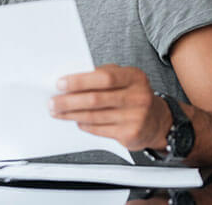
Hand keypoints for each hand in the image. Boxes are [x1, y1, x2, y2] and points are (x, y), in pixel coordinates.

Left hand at [49, 64, 171, 150]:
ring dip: (71, 114)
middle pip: (96, 99)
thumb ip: (101, 76)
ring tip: (57, 112)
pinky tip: (76, 120)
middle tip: (52, 102)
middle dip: (69, 101)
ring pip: (94, 116)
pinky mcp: (130, 134)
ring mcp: (136, 117)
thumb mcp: (124, 79)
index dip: (80, 81)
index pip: (104, 77)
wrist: (158, 121)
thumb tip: (70, 81)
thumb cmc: (133, 95)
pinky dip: (84, 124)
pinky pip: (99, 129)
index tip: (60, 84)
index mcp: (135, 77)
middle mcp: (138, 96)